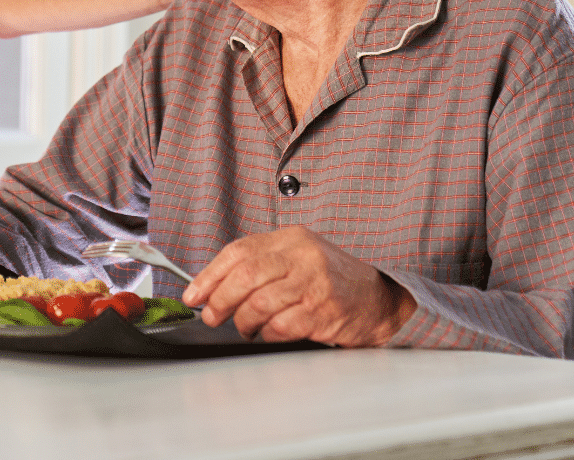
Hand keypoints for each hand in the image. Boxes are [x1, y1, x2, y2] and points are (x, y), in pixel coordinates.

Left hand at [181, 227, 415, 346]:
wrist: (380, 299)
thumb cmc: (331, 280)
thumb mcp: (297, 258)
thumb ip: (262, 265)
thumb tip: (213, 286)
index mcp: (290, 238)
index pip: (239, 251)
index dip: (210, 274)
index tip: (193, 294)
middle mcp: (302, 255)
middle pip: (245, 275)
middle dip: (220, 300)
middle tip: (211, 316)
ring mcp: (315, 282)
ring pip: (259, 303)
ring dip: (243, 321)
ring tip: (244, 328)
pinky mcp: (324, 312)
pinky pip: (281, 326)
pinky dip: (268, 335)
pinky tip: (268, 336)